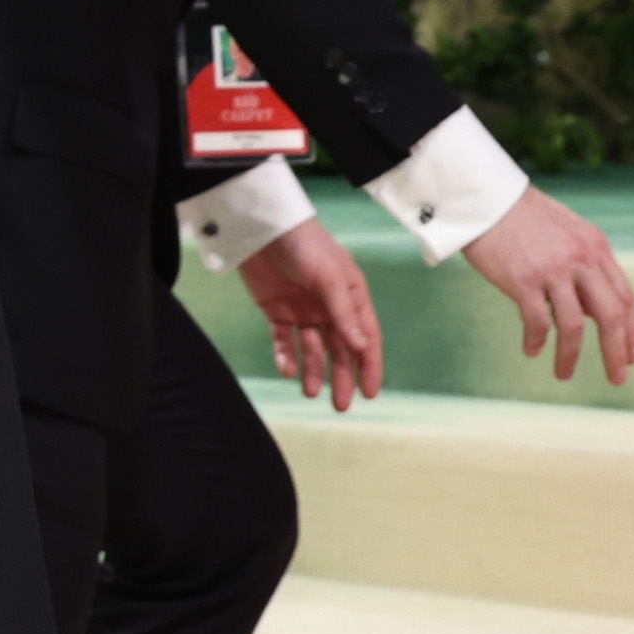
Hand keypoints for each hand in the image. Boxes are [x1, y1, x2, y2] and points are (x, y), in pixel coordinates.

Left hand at [236, 217, 383, 409]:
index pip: (366, 337)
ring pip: (312, 349)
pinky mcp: (276, 310)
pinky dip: (285, 356)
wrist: (263, 228)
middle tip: (341, 405)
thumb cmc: (305, 245)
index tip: (369, 393)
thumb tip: (361, 347)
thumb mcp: (330, 276)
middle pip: (340, 349)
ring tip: (310, 392)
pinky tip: (287, 370)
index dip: (369, 365)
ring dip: (313, 371)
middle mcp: (329, 307)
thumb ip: (344, 312)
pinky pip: (283, 340)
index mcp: (351, 297)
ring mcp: (303, 309)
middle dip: (342, 376)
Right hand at [460, 184, 633, 382]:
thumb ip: (584, 266)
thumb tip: (588, 310)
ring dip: (570, 356)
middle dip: (616, 351)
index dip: (631, 331)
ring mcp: (553, 271)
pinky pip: (537, 322)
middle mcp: (582, 259)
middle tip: (617, 377)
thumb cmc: (521, 215)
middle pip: (611, 316)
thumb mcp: (567, 233)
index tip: (631, 356)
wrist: (486, 197)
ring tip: (563, 374)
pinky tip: (531, 349)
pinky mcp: (523, 280)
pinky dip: (536, 340)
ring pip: (574, 326)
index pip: (625, 298)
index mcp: (596, 248)